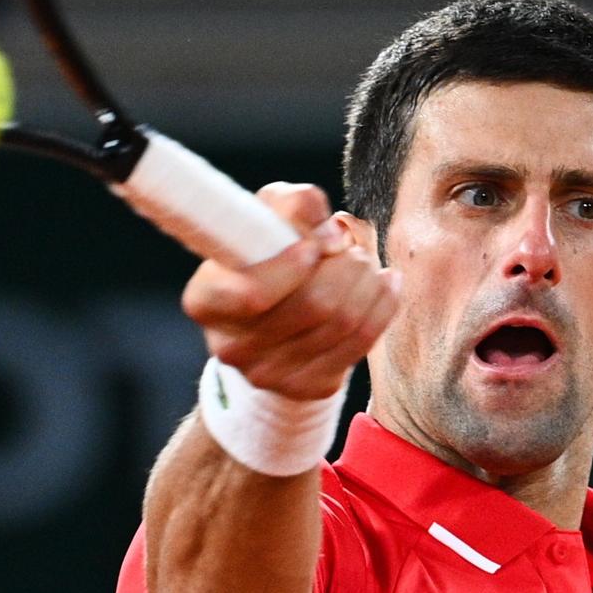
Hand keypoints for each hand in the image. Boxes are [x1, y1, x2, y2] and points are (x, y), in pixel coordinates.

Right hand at [182, 182, 399, 399]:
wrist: (276, 312)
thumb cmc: (268, 252)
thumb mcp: (270, 216)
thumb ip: (293, 205)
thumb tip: (328, 230)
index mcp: (206, 300)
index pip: (253, 293)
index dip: (292, 266)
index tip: (316, 243)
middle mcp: (231, 346)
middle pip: (313, 306)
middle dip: (346, 267)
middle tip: (351, 249)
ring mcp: (268, 374)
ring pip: (343, 323)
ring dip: (367, 283)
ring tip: (366, 263)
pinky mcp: (307, 387)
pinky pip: (361, 344)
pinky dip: (382, 306)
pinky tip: (385, 285)